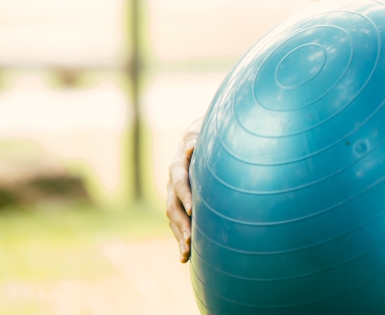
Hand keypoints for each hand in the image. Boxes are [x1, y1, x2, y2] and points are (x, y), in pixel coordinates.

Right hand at [165, 117, 202, 262]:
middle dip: (182, 224)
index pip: (179, 182)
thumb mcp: (201, 136)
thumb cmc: (204, 139)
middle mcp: (171, 183)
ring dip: (179, 236)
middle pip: (172, 206)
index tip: (192, 210)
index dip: (184, 196)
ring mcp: (172, 195)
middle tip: (191, 240)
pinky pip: (176, 225)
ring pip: (172, 219)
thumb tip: (192, 144)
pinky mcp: (177, 206)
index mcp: (178, 167)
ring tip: (186, 254)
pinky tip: (185, 257)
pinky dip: (180, 239)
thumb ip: (197, 141)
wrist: (193, 140)